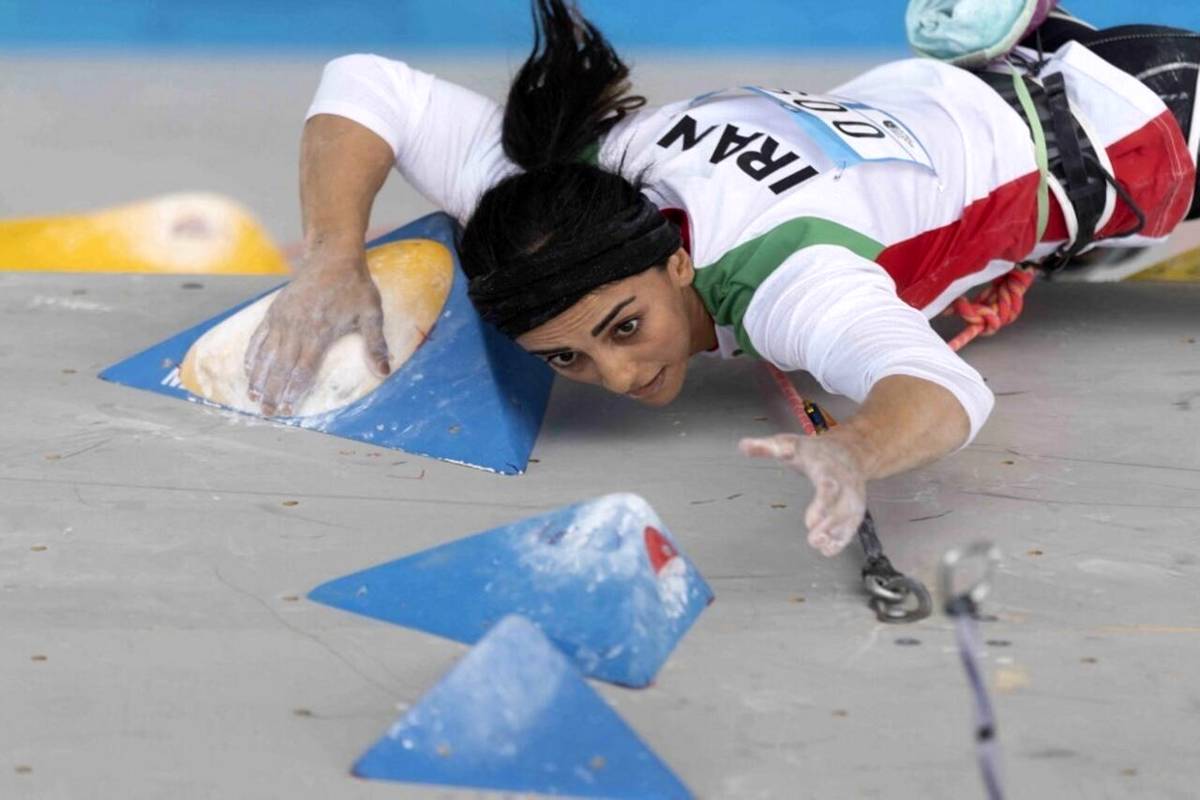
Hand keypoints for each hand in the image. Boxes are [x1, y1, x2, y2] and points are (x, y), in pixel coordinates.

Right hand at [244, 251, 388, 415]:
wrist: (333, 255)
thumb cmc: (355, 286)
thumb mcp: (372, 313)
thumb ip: (376, 344)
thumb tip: (384, 372)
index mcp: (320, 331)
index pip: (303, 368)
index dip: (294, 390)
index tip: (287, 409)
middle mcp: (296, 327)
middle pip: (281, 366)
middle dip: (272, 391)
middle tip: (266, 412)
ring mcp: (282, 318)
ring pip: (266, 354)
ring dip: (258, 377)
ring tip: (252, 397)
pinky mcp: (274, 310)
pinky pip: (258, 337)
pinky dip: (252, 355)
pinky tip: (248, 370)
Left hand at [739, 432, 867, 556]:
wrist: (851, 451)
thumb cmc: (817, 451)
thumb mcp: (790, 443)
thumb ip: (767, 447)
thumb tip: (744, 446)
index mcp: (827, 467)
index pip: (828, 486)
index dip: (822, 505)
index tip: (810, 522)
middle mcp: (844, 484)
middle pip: (842, 506)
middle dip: (830, 524)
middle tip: (814, 539)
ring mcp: (852, 498)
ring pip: (849, 518)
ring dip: (836, 535)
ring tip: (820, 547)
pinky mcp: (854, 509)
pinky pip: (851, 526)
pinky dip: (841, 540)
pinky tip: (827, 550)